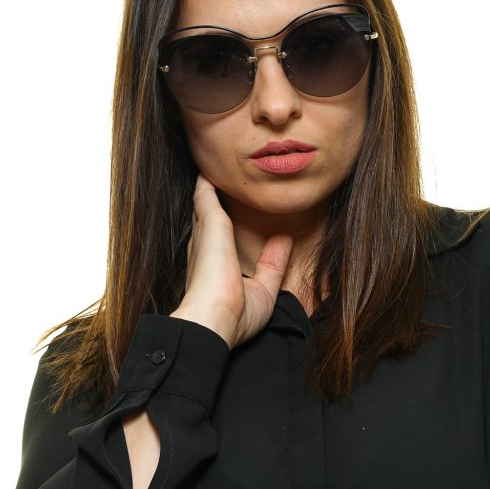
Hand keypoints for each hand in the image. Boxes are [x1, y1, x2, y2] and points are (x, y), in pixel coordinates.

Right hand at [171, 175, 292, 348]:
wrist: (214, 321)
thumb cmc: (234, 316)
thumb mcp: (263, 291)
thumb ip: (273, 265)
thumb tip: (285, 240)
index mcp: (213, 268)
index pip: (217, 243)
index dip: (220, 232)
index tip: (226, 221)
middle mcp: (204, 250)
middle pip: (207, 220)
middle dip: (209, 204)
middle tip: (215, 185)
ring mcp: (205, 235)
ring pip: (205, 204)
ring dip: (209, 188)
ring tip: (213, 170)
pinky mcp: (210, 223)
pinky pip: (206, 194)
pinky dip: (207, 182)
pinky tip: (208, 167)